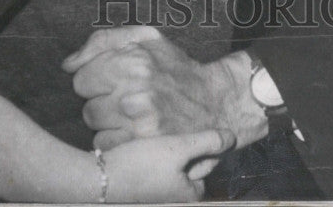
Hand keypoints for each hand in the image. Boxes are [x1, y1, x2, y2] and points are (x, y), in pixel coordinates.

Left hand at [62, 26, 266, 150]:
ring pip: (95, 127)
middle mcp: (135, 91)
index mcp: (133, 60)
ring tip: (129, 113)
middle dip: (101, 101)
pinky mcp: (144, 145)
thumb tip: (68, 64)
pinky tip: (133, 130)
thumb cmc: (174, 67)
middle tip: (124, 98)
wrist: (213, 102)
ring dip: (107, 122)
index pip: (81, 78)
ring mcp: (139, 122)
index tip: (112, 81)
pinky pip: (106, 145)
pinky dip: (115, 139)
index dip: (94, 80)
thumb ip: (102, 41)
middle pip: (86, 106)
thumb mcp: (146, 38)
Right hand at [105, 129, 234, 202]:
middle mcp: (174, 197)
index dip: (201, 147)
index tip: (188, 136)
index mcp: (189, 194)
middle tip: (173, 133)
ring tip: (159, 137)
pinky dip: (155, 156)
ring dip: (169, 151)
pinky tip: (145, 146)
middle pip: (190, 167)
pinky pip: (157, 168)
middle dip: (184, 150)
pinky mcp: (143, 187)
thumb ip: (206, 142)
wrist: (99, 179)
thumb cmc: (141, 165)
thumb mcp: (178, 148)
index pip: (208, 166)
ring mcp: (158, 193)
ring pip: (173, 166)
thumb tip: (233, 137)